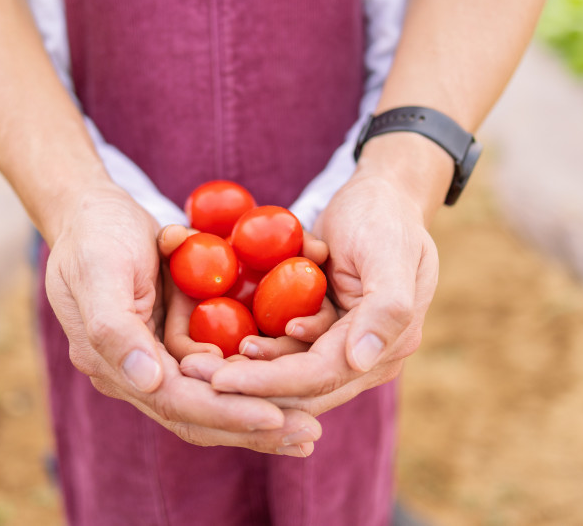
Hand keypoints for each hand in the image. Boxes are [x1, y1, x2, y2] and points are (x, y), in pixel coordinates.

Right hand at [44, 183, 321, 454]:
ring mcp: (161, 356)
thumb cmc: (93, 237)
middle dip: (254, 425)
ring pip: (217, 396)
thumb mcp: (98, 273)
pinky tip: (298, 388)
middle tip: (310, 435)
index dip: (225, 412)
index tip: (275, 418)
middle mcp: (138, 372)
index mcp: (112, 366)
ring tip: (310, 429)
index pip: (175, 401)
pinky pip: (223, 365)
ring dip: (262, 409)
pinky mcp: (180, 338)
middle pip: (202, 412)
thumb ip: (114, 331)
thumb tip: (148, 381)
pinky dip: (257, 377)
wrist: (90, 208)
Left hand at [200, 170, 438, 414]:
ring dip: (241, 370)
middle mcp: (364, 359)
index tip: (219, 380)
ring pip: (284, 372)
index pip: (319, 377)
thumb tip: (359, 361)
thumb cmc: (385, 218)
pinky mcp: (320, 330)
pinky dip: (250, 347)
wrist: (383, 193)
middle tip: (193, 373)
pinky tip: (213, 343)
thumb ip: (387, 308)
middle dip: (245, 386)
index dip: (269, 382)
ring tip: (196, 361)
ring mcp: (340, 346)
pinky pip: (280, 347)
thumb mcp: (390, 253)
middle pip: (298, 387)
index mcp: (387, 348)